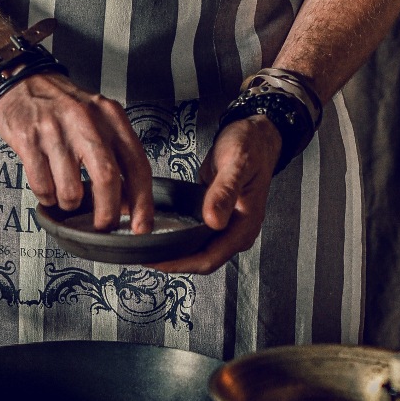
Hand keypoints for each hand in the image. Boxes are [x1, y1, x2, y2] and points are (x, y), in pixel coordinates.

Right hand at [0, 73, 154, 233]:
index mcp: (111, 118)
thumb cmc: (64, 107)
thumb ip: (116, 154)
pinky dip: (47, 197)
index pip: (137, 166)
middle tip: (102, 226)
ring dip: (70, 204)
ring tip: (67, 198)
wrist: (21, 80)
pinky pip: (42, 185)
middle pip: (107, 179)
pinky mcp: (29, 139)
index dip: (142, 202)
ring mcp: (56, 130)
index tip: (140, 226)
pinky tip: (48, 189)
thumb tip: (128, 202)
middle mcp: (87, 121)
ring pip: (71, 189)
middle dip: (107, 213)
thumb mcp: (98, 119)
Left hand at [150, 115, 280, 273]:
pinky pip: (196, 236)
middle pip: (201, 260)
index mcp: (244, 225)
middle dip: (173, 262)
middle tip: (142, 255)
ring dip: (174, 252)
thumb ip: (225, 192)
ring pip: (197, 250)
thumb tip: (214, 221)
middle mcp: (236, 231)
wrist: (257, 136)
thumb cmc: (250, 146)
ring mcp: (227, 225)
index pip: (209, 258)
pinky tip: (161, 232)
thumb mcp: (237, 163)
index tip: (154, 260)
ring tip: (147, 247)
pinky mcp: (217, 218)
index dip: (180, 263)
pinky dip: (179, 238)